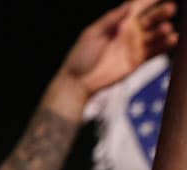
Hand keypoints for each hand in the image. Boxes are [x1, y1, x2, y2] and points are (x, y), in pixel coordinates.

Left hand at [61, 0, 177, 97]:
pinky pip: (154, 51)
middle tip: (169, 9)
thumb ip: (111, 19)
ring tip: (166, 29)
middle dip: (161, 13)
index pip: (137, 7)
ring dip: (163, 31)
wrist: (78, 81)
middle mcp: (129, 32)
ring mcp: (134, 46)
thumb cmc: (81, 56)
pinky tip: (171, 40)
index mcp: (118, 22)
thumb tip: (129, 5)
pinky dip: (164, 45)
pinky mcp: (137, 61)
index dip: (149, 0)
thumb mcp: (93, 34)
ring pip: (155, 35)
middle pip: (150, 19)